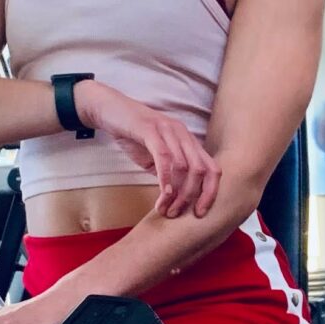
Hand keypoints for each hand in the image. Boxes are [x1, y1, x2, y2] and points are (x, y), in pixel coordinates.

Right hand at [75, 82, 220, 217]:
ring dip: (176, 193)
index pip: (212, 169)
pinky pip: (164, 157)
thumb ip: (169, 174)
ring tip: (165, 208)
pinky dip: (166, 178)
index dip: (210, 193)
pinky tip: (162, 194)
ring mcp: (168, 130)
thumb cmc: (134, 136)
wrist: (111, 110)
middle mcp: (183, 135)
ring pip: (184, 166)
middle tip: (176, 213)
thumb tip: (176, 198)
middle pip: (201, 170)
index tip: (199, 213)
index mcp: (189, 142)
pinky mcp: (151, 129)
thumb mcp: (156, 158)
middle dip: (191, 197)